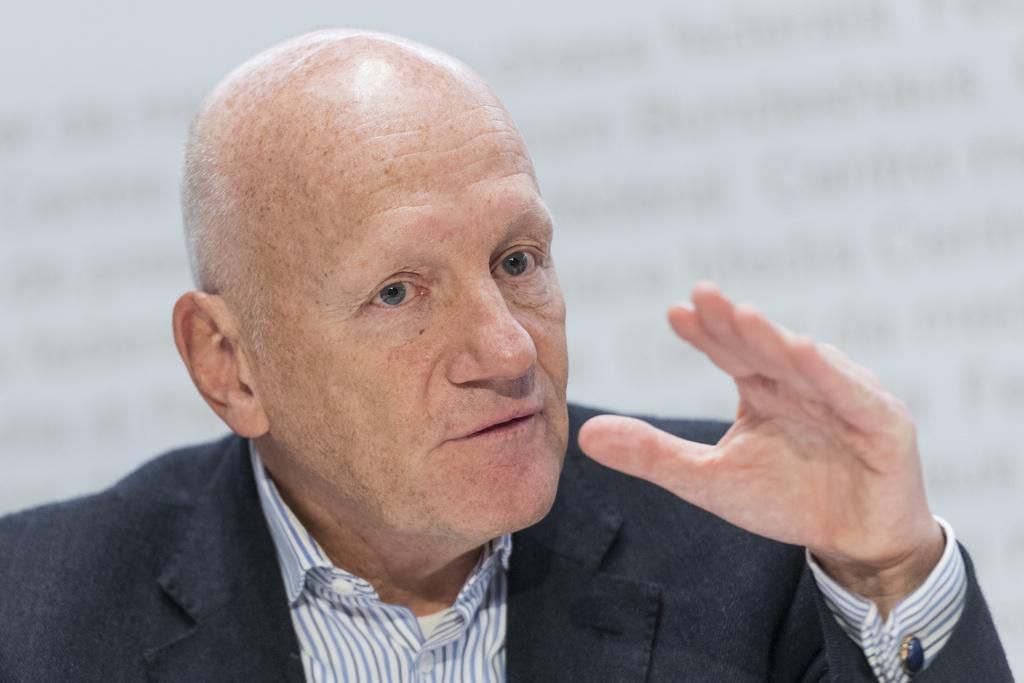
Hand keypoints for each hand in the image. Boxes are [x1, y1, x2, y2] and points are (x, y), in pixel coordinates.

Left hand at [578, 282, 943, 614]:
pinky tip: (802, 351)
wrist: (855, 542)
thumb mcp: (708, 479)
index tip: (673, 313)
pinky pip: (852, 394)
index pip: (728, 352)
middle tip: (702, 295)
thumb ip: (652, 455)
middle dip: (733, 322)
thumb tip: (584, 436)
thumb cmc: (787, 499)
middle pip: (762, 347)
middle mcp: (801, 381)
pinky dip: (828, 374)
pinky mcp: (883, 422)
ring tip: (742, 316)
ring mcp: (845, 396)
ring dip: (775, 339)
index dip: (703, 333)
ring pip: (805, 362)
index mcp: (763, 387)